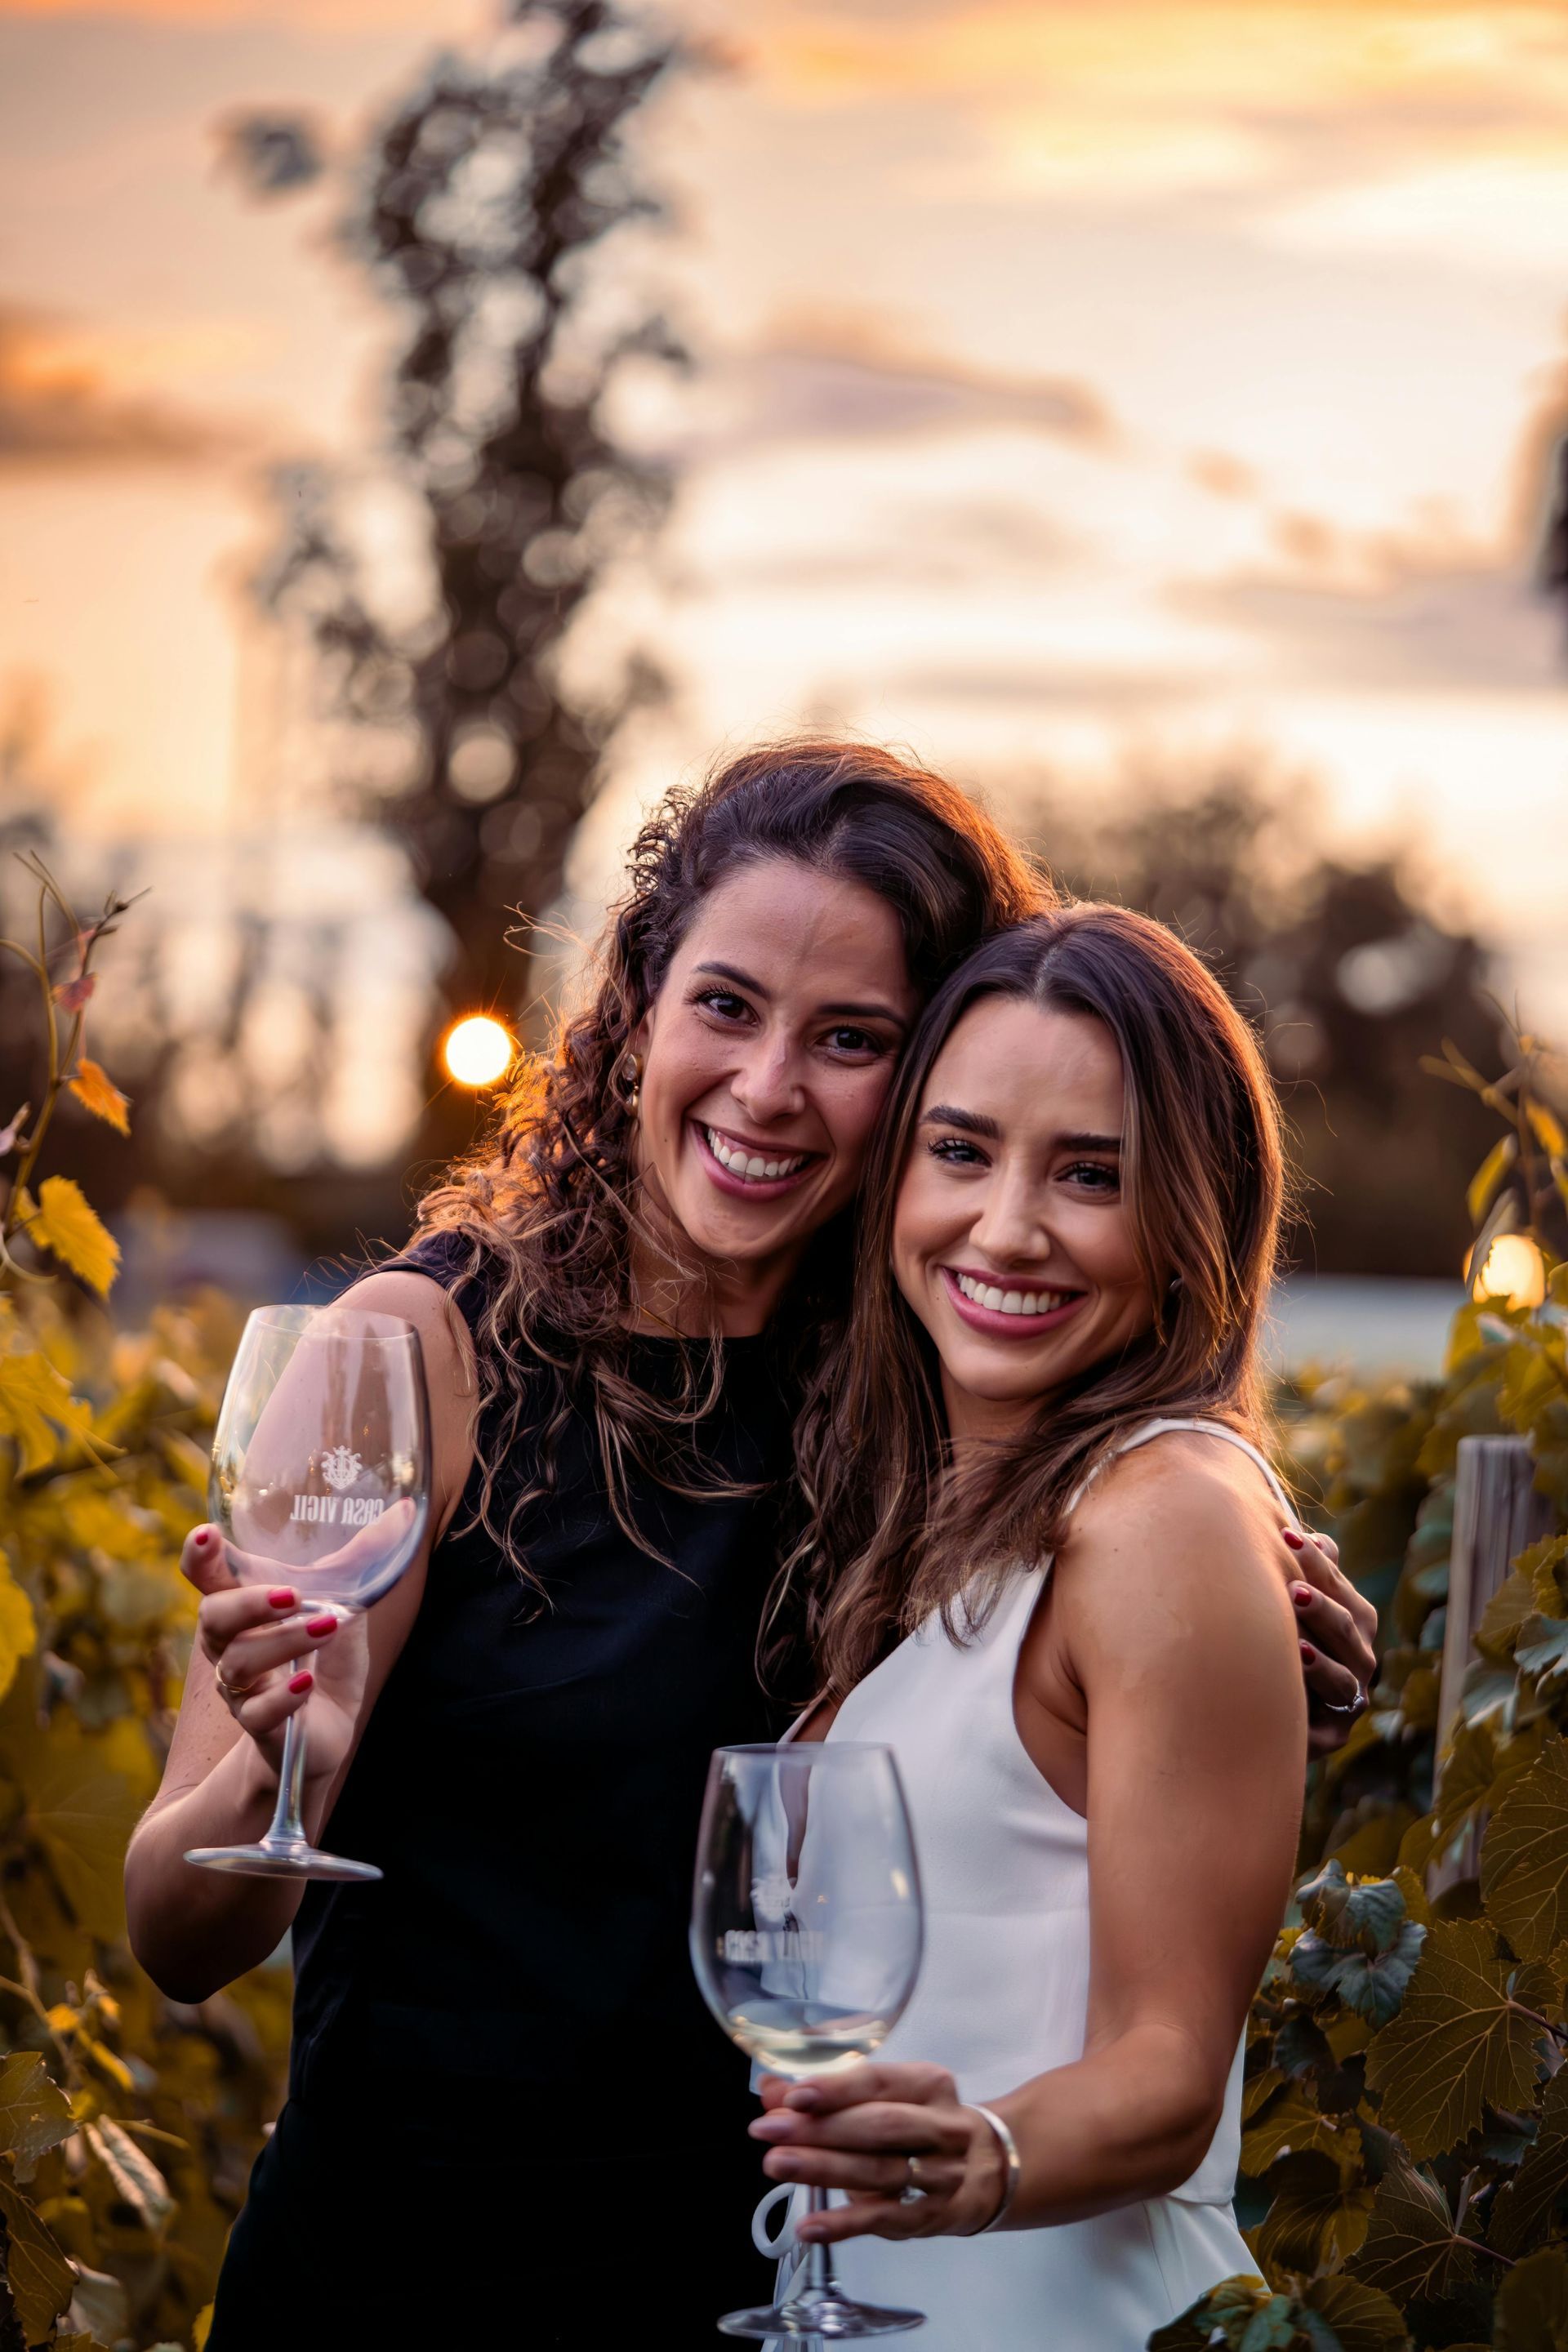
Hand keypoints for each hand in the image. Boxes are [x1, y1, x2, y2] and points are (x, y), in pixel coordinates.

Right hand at [180, 1522, 382, 1786]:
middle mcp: (231, 1645)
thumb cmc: (326, 1655)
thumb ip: (361, 1562)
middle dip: (246, 1603)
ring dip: (283, 1642)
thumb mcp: (346, 1604)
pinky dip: (282, 1697)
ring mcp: (242, 1688)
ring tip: (326, 1628)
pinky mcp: (261, 1725)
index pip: (207, 1576)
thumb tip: (406, 1511)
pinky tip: (307, 1684)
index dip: (199, 1555)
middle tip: (291, 1595)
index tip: (207, 1533)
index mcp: (244, 1607)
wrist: (326, 1727)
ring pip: (238, 1663)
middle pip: (211, 1618)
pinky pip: (258, 1713)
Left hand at [749, 2063, 1007, 2244]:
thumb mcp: (884, 2098)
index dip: (836, 2089)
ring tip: (776, 2165)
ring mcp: (941, 2177)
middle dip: (819, 2128)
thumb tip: (770, 2089)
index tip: (794, 2096)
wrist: (984, 2169)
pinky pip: (883, 2221)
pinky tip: (807, 2226)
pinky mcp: (930, 2218)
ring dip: (822, 2170)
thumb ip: (826, 2094)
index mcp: (929, 2084)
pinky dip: (843, 2225)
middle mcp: (943, 2128)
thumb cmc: (919, 2123)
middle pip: (878, 2127)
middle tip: (768, 2131)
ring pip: (878, 2172)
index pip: (879, 2082)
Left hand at [1280, 1528, 1376, 1753]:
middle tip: (1292, 1589)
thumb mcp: (1289, 1606)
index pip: (1337, 1585)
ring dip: (1321, 1659)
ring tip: (1297, 1644)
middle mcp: (1359, 1657)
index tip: (1285, 1537)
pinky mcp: (1333, 1734)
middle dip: (1321, 1606)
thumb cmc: (1278, 1644)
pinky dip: (1313, 1700)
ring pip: (1343, 1676)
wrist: (1261, 1713)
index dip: (1314, 1562)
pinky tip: (1294, 1681)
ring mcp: (1350, 1697)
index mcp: (1354, 1619)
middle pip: (1346, 1626)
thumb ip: (1307, 1573)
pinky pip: (1328, 1718)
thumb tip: (1313, 1537)